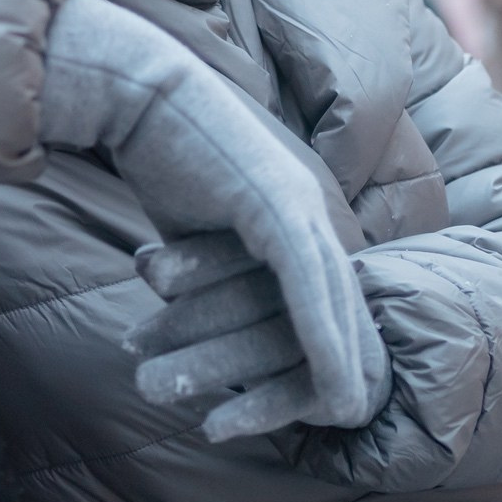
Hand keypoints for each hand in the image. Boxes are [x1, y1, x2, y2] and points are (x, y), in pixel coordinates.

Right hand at [38, 0, 384, 439]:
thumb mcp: (199, 218)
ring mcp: (300, 202)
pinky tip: (330, 383)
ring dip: (349, 358)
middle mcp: (312, 200)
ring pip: (336, 295)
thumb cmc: (158, 149)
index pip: (327, 278)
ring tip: (356, 410)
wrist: (138, 91)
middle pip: (346, 290)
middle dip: (357, 352)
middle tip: (363, 408)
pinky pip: (308, 288)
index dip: (336, 332)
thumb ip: (219, 254)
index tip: (339, 382)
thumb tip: (206, 300)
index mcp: (297, 200)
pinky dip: (324, 341)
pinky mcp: (276, 208)